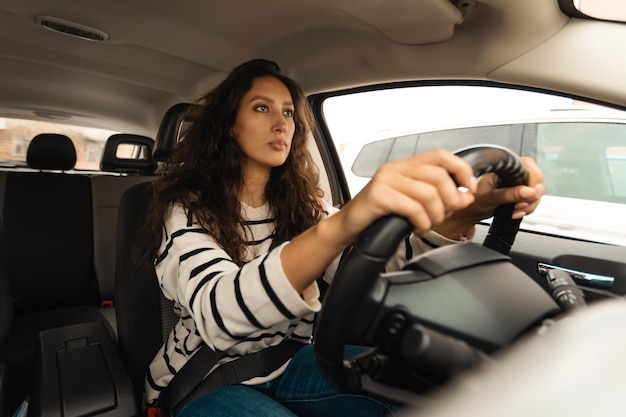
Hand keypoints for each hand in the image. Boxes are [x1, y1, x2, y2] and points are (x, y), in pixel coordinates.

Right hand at [340, 149, 476, 238]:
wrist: (348, 226)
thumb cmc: (378, 215)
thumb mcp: (412, 203)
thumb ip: (438, 198)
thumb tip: (465, 196)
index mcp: (405, 165)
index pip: (442, 156)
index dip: (461, 170)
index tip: (469, 189)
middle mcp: (396, 168)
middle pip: (438, 176)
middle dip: (450, 200)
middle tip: (444, 215)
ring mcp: (386, 180)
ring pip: (428, 193)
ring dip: (436, 215)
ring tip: (428, 224)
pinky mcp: (379, 196)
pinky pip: (413, 207)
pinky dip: (422, 222)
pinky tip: (418, 228)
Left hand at [435, 157, 545, 238]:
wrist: (468, 212)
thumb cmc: (473, 199)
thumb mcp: (490, 196)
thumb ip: (509, 194)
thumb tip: (529, 191)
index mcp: (505, 167)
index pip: (530, 168)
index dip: (533, 182)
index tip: (528, 194)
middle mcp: (513, 173)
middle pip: (537, 181)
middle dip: (531, 197)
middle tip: (519, 206)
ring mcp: (517, 184)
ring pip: (536, 193)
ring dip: (530, 205)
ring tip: (515, 211)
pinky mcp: (519, 195)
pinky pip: (532, 201)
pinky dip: (527, 209)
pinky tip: (516, 213)